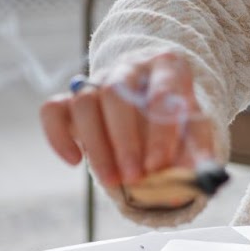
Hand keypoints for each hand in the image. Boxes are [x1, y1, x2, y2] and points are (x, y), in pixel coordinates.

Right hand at [38, 50, 216, 190]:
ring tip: (112, 180)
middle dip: (124, 140)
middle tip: (134, 177)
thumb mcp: (195, 132)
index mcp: (167, 66)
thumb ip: (195, 155)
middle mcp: (129, 66)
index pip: (162, 92)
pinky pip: (53, 109)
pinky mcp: (71, 97)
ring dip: (97, 145)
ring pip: (84, 101)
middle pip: (116, 93)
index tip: (159, 166)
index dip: (159, 131)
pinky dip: (58, 137)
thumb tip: (190, 184)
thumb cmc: (177, 119)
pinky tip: (75, 161)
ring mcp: (97, 78)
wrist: (154, 105)